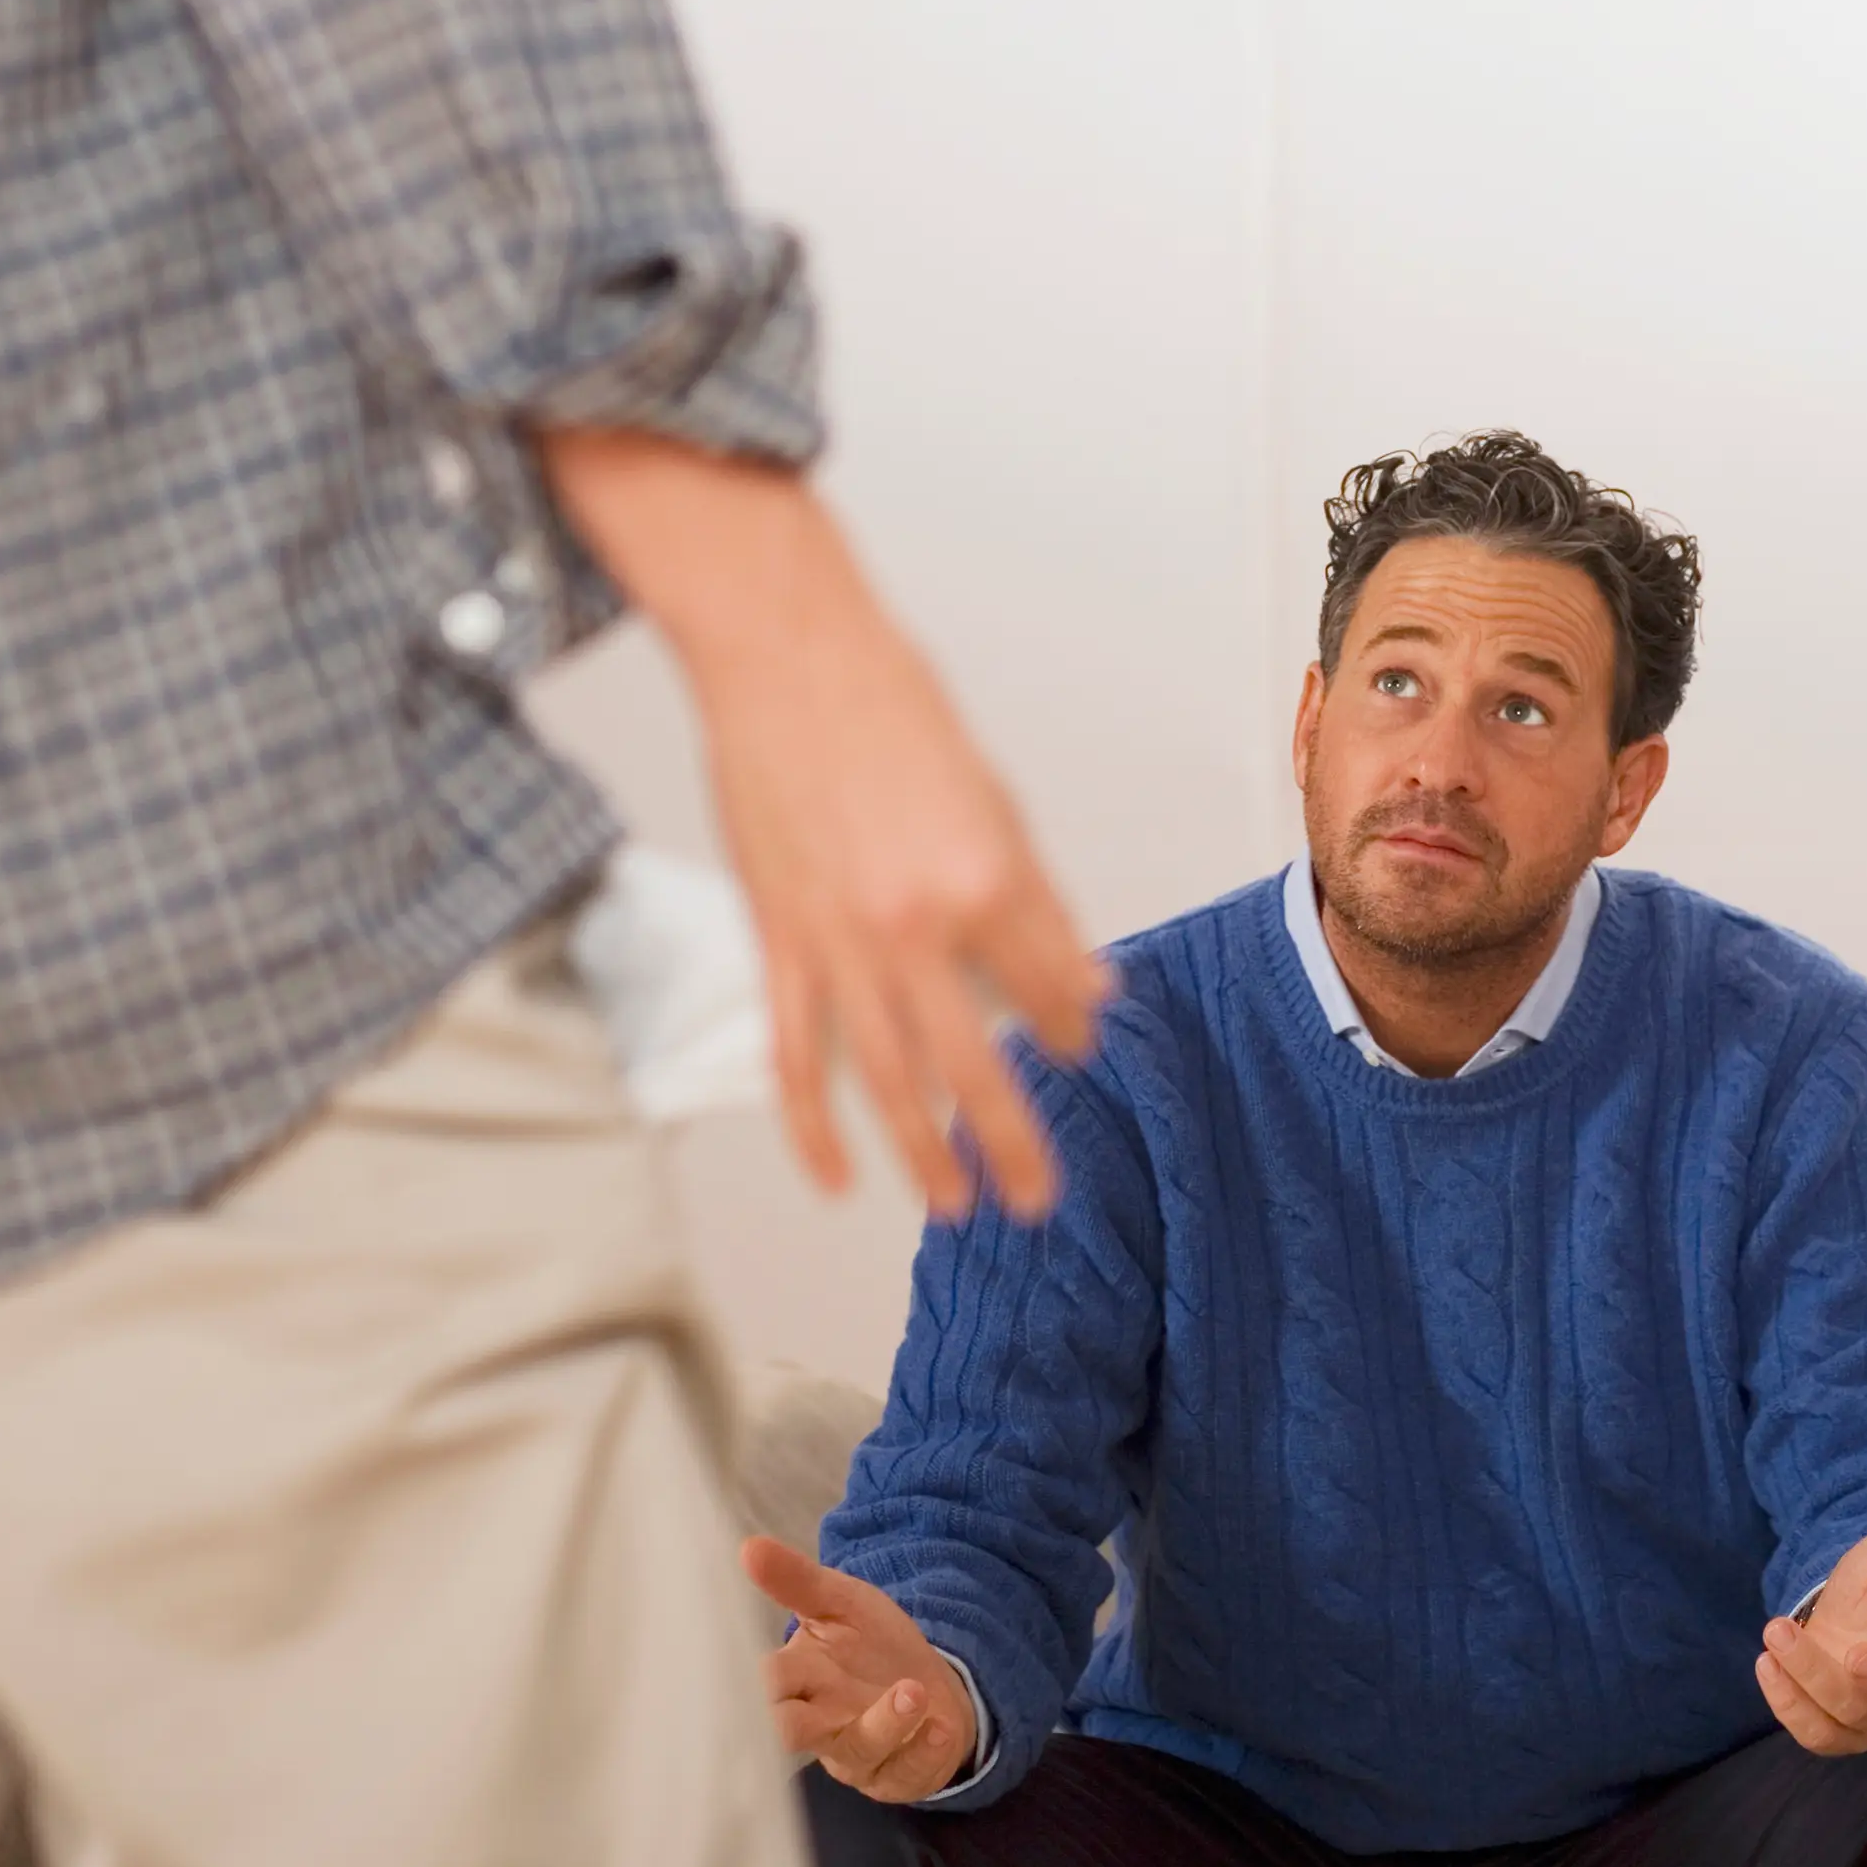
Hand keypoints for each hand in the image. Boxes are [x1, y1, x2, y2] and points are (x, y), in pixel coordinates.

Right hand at [539, 430, 1107, 1219]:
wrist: (783, 659)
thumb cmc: (892, 705)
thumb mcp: (994, 795)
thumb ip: (1035, 899)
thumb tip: (1084, 979)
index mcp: (986, 878)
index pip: (1049, 988)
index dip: (1071, 1027)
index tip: (1082, 1049)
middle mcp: (916, 926)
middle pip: (978, 1065)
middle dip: (1016, 1142)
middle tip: (1041, 1197)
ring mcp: (841, 943)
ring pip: (891, 1080)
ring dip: (928, 1155)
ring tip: (959, 1207)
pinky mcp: (781, 941)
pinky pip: (798, 1057)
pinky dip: (814, 1125)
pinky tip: (839, 1176)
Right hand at [741, 1535, 977, 1802]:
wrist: (931, 1683)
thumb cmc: (871, 1645)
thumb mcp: (841, 1602)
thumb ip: (798, 1581)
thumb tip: (748, 1546)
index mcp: (796, 1679)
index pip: (763, 1684)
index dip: (754, 1682)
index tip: (753, 1673)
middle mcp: (817, 1723)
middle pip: (787, 1733)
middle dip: (788, 1724)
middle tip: (790, 1704)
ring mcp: (855, 1754)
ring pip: (857, 1750)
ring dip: (885, 1723)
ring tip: (911, 1691)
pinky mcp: (895, 1776)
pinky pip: (905, 1771)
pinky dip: (923, 1748)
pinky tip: (939, 1725)